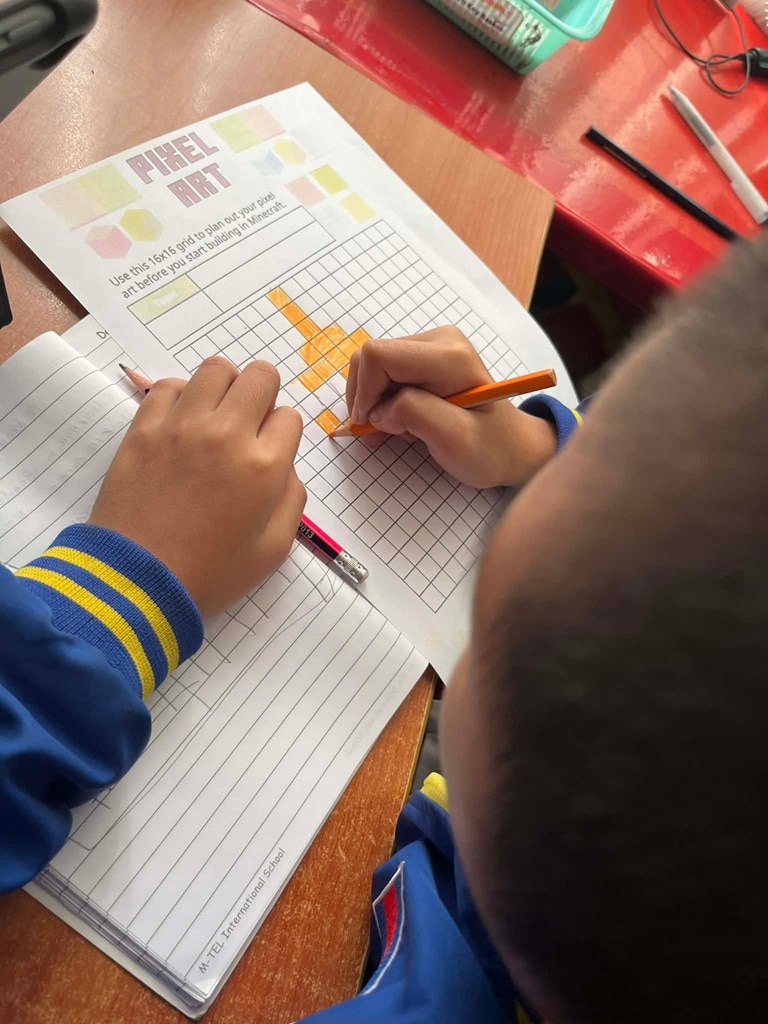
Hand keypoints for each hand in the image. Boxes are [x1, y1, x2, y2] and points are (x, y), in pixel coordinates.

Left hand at [90, 357, 305, 617]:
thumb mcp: (273, 550)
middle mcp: (227, 434)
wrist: (137, 582)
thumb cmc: (210, 573)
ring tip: (214, 417)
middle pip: (261, 376)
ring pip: (216, 369)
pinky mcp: (144, 427)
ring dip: (224, 388)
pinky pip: (168, 385)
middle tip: (248, 426)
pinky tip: (180, 425)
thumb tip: (284, 467)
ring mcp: (182, 425)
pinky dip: (181, 397)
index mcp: (264, 466)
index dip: (283, 435)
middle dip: (263, 396)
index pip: (290, 417)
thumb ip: (292, 500)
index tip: (268, 454)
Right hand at [345, 327, 556, 487]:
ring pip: (374, 365)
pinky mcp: (426, 356)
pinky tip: (400, 420)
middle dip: (368, 397)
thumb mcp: (454, 439)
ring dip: (375, 400)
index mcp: (449, 356)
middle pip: (372, 357)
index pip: (378, 356)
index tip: (369, 425)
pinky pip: (385, 371)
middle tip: (385, 430)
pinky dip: (382, 399)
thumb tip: (379, 409)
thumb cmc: (489, 449)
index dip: (363, 392)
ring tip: (398, 428)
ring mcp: (433, 345)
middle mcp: (440, 340)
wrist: (511, 447)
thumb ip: (414, 414)